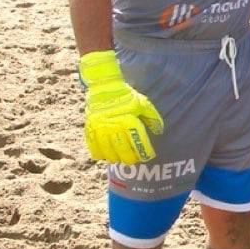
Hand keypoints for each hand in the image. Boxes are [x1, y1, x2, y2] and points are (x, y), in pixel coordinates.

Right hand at [77, 50, 164, 164]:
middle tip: (134, 160)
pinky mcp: (90, 129)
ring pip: (108, 152)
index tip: (149, 156)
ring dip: (115, 158)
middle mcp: (114, 126)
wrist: (104, 88)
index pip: (138, 141)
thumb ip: (152, 118)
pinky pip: (93, 147)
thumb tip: (159, 132)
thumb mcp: (143, 104)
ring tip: (120, 159)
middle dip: (130, 159)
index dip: (144, 152)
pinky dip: (99, 154)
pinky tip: (105, 156)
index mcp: (128, 120)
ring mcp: (100, 129)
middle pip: (123, 151)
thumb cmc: (127, 96)